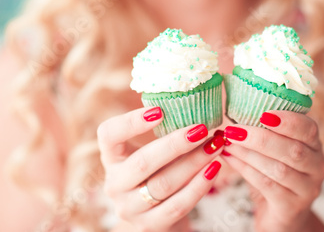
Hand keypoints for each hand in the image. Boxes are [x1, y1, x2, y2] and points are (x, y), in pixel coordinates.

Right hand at [97, 106, 224, 231]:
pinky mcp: (150, 225)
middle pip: (142, 162)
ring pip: (163, 184)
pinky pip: (178, 205)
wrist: (156, 214)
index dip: (130, 122)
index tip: (159, 110)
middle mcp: (115, 184)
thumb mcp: (152, 152)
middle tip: (202, 129)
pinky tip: (215, 169)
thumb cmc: (157, 172)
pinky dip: (199, 185)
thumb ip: (164, 132)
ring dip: (194, 163)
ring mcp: (130, 208)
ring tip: (216, 145)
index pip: (108, 135)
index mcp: (111, 158)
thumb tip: (195, 103)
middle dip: (175, 144)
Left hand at [221, 110, 323, 231]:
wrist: (282, 215)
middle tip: (234, 130)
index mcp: (315, 146)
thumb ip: (265, 130)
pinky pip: (267, 185)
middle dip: (260, 138)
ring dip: (249, 154)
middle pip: (293, 150)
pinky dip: (245, 170)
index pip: (309, 129)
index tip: (263, 113)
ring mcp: (308, 189)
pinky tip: (229, 159)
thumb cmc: (275, 174)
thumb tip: (234, 110)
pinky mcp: (292, 207)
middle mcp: (318, 167)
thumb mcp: (276, 150)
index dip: (287, 120)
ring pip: (278, 169)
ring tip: (227, 143)